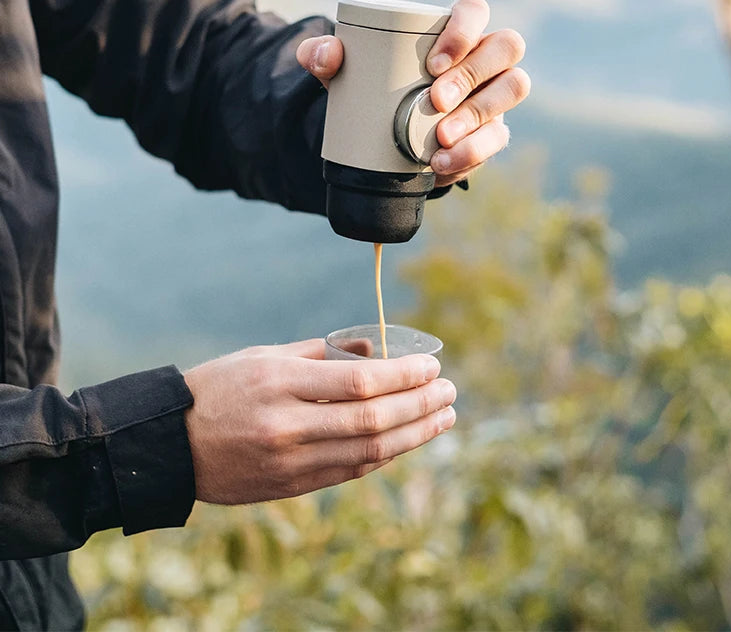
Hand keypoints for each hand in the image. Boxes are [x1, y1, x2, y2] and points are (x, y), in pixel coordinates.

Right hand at [183, 339, 455, 504]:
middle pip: (372, 420)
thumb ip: (320, 352)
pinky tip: (408, 441)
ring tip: (444, 417)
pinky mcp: (290, 487)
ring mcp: (289, 461)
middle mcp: (287, 424)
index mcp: (280, 381)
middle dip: (420, 406)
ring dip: (414, 435)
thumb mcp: (265, 356)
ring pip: (368, 453)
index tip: (431, 366)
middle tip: (449, 392)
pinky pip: (349, 473)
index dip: (403, 376)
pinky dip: (384, 456)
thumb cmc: (221, 387)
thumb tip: (374, 349)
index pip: (358, 382)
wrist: (173, 443)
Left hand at [296, 0, 529, 187]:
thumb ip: (321, 56)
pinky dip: (473, 151)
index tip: (433, 62)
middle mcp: (484, 56)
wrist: (381, 138)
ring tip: (440, 136)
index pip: (475, 11)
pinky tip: (442, 162)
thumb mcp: (342, 73)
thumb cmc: (371, 87)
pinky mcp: (493, 130)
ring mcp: (495, 92)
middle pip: (506, 47)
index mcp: (453, 30)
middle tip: (434, 100)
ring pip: (514, 86)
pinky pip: (498, 137)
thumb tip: (326, 54)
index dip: (464, 30)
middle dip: (472, 74)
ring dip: (479, 113)